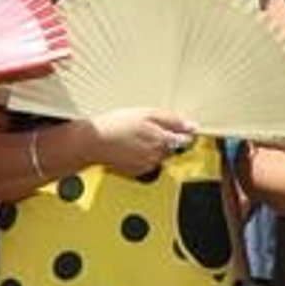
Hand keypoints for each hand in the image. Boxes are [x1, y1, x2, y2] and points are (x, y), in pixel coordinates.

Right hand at [82, 107, 196, 175]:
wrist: (93, 142)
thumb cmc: (116, 125)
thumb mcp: (146, 114)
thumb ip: (171, 120)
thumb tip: (191, 126)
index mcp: (162, 141)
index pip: (186, 140)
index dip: (183, 132)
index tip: (179, 128)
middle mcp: (157, 156)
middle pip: (173, 148)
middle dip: (165, 138)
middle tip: (147, 129)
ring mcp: (147, 166)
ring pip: (160, 155)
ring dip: (153, 147)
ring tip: (136, 137)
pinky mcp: (137, 171)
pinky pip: (148, 162)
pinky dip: (142, 155)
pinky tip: (131, 147)